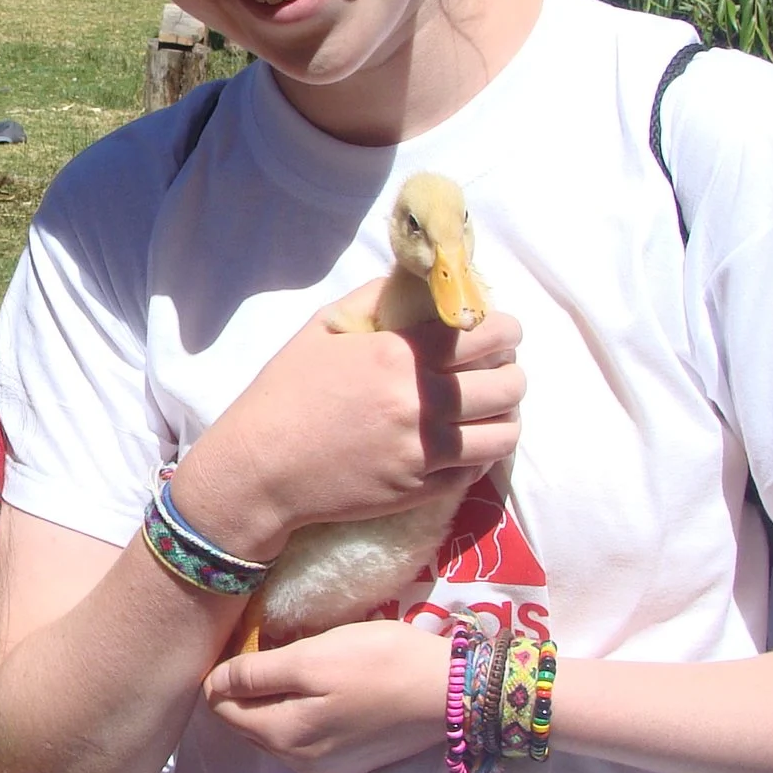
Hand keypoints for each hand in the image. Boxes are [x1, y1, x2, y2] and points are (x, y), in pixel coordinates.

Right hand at [173, 281, 523, 558]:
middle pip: (508, 384)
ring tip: (493, 409)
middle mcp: (420, 402)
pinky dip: (482, 451)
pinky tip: (468, 440)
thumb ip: (374, 299)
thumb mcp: (322, 329)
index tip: (503, 330)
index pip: (487, 334)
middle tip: (499, 369)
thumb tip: (415, 282)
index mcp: (397, 355)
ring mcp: (425, 451)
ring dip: (506, 415)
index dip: (507, 329)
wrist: (261, 469)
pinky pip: (479, 469)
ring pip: (505, 432)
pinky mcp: (422, 489)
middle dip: (511, 371)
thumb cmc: (286, 392)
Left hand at [204, 619, 450, 772]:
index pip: (222, 707)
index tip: (248, 643)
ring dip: (275, 703)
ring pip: (275, 732)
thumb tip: (211, 686)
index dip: (226, 673)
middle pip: (247, 723)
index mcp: (282, 737)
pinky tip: (323, 691)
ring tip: (297, 666)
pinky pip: (305, 740)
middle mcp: (297, 764)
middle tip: (271, 649)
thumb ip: (256, 675)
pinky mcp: (350, 764)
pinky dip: (300, 716)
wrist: (452, 692)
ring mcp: (326, 769)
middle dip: (248, 690)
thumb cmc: (380, 663)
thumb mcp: (312, 658)